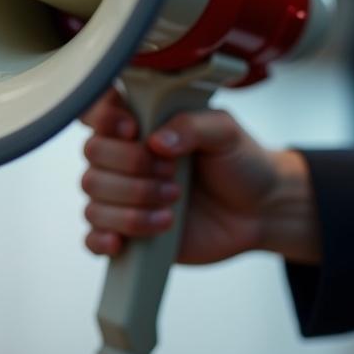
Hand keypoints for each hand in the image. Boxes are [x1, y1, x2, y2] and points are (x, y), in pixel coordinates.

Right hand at [81, 88, 319, 265]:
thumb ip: (192, 126)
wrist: (260, 210)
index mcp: (141, 123)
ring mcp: (122, 195)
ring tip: (172, 208)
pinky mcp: (128, 231)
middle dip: (133, 168)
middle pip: (93, 155)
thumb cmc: (240, 163)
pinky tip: (123, 241)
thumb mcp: (225, 132)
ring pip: (94, 196)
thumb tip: (156, 142)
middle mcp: (124, 156)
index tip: (133, 131)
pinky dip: (102, 238)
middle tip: (173, 176)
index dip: (104, 119)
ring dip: (132, 204)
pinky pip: (93, 237)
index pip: (97, 111)